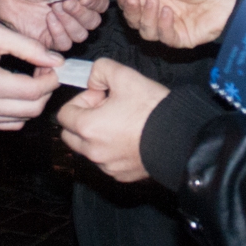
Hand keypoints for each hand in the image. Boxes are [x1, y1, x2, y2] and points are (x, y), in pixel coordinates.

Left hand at [0, 0, 107, 50]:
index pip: (100, 4)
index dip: (95, 3)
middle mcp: (76, 13)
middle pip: (94, 22)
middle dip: (80, 13)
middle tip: (64, 2)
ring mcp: (64, 28)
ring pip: (81, 35)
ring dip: (69, 23)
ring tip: (53, 8)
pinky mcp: (51, 40)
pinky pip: (64, 44)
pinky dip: (59, 33)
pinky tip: (48, 20)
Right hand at [0, 21, 63, 130]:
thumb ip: (29, 47)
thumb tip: (56, 60)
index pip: (32, 91)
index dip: (51, 79)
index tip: (54, 66)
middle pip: (32, 109)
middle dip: (46, 91)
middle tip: (44, 71)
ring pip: (23, 120)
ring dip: (35, 101)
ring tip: (31, 78)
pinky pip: (10, 124)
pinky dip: (21, 110)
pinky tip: (18, 90)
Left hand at [56, 58, 168, 183]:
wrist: (180, 136)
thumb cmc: (151, 108)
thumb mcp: (124, 75)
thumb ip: (100, 70)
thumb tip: (93, 80)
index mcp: (88, 127)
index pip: (64, 114)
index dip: (80, 101)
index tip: (100, 96)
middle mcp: (93, 151)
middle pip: (71, 135)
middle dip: (83, 120)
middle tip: (107, 109)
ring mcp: (107, 166)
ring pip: (88, 150)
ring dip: (97, 136)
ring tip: (122, 123)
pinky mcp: (122, 175)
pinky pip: (107, 162)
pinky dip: (112, 150)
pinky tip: (131, 137)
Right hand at [117, 0, 238, 48]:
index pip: (129, 1)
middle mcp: (157, 12)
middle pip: (133, 18)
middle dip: (131, 10)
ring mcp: (167, 27)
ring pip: (145, 31)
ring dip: (146, 17)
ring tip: (156, 2)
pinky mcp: (179, 39)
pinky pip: (163, 37)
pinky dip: (162, 26)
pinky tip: (168, 13)